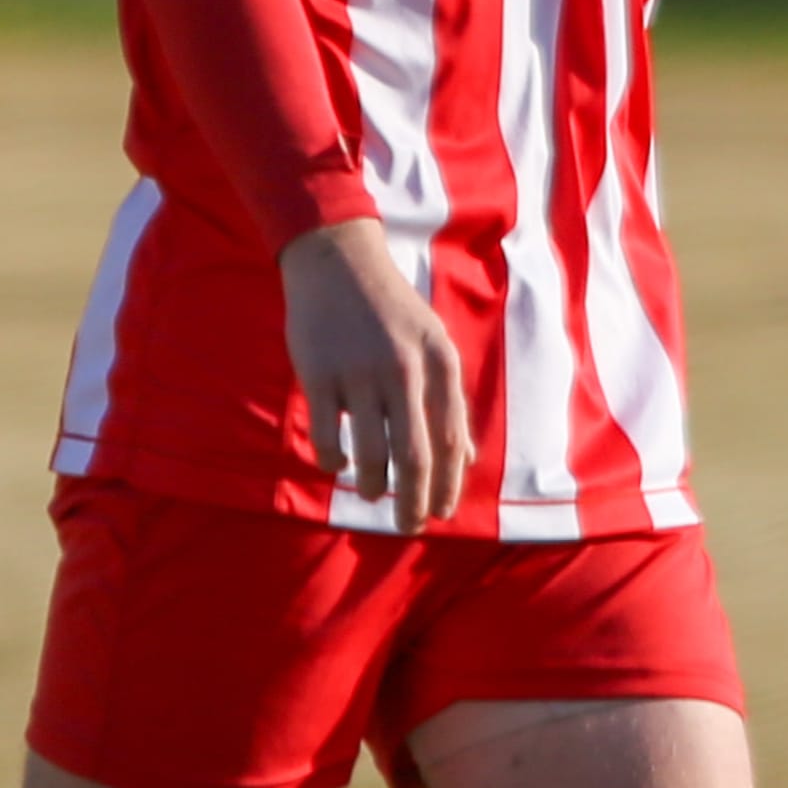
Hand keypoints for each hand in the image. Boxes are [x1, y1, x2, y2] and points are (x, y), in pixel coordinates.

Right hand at [279, 217, 471, 532]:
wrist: (338, 262)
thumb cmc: (391, 311)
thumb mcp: (433, 345)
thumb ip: (449, 400)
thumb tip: (467, 458)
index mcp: (440, 363)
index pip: (453, 441)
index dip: (448, 486)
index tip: (441, 512)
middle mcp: (405, 370)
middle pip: (416, 458)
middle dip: (415, 503)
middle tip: (410, 526)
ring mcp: (360, 372)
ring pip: (371, 455)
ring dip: (374, 487)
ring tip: (374, 494)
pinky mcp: (319, 374)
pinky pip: (329, 437)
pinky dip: (334, 462)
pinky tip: (337, 465)